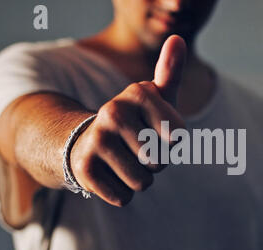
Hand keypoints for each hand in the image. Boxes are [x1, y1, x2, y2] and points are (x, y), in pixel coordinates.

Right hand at [70, 35, 186, 205]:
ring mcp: (96, 140)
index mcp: (138, 93)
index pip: (178, 139)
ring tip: (123, 161)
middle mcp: (113, 112)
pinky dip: (121, 193)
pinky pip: (124, 198)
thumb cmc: (134, 121)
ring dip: (139, 179)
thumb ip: (170, 73)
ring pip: (143, 183)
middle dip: (155, 164)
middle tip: (136, 149)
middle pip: (160, 162)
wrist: (87, 140)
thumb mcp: (154, 97)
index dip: (172, 144)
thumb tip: (178, 39)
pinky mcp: (84, 169)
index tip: (156, 132)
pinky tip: (110, 174)